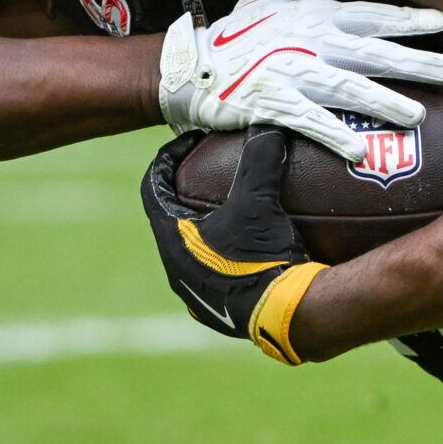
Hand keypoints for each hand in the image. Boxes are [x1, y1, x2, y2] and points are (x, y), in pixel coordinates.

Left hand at [140, 127, 325, 363]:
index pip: (152, 188)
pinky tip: (259, 245)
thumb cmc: (263, 258)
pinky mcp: (222, 312)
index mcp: (172, 241)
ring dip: (208, 227)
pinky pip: (218, 274)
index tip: (189, 143)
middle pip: (170, 220)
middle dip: (187, 193)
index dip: (166, 160)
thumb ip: (258, 159)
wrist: (289, 318)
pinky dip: (229, 253)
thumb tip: (265, 125)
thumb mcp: (259, 201)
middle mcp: (177, 271)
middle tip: (210, 172)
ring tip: (235, 207)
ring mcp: (198, 295)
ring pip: (193, 251)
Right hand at [158, 0, 442, 160]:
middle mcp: (307, 44)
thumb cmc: (233, 35)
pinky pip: (308, 122)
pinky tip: (360, 150)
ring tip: (418, 114)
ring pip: (346, 87)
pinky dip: (333, 135)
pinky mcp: (271, 105)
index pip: (369, 17)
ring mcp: (289, 74)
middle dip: (412, 61)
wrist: (191, 66)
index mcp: (312, 18)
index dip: (407, 20)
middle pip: (369, 52)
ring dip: (384, 100)